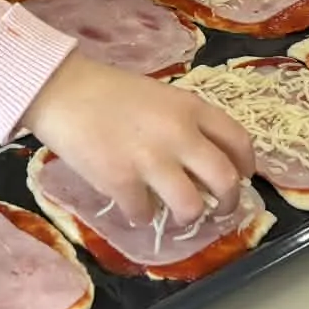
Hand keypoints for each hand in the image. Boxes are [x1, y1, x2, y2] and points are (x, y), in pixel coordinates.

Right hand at [23, 55, 255, 225]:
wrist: (62, 91)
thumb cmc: (109, 91)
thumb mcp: (160, 96)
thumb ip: (185, 123)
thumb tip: (203, 160)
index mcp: (191, 108)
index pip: (238, 140)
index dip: (247, 165)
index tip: (243, 177)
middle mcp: (179, 135)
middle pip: (225, 180)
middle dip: (229, 203)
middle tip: (221, 210)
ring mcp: (151, 160)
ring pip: (191, 207)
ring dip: (187, 217)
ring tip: (178, 216)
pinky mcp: (121, 182)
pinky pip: (144, 214)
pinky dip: (141, 216)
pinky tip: (133, 207)